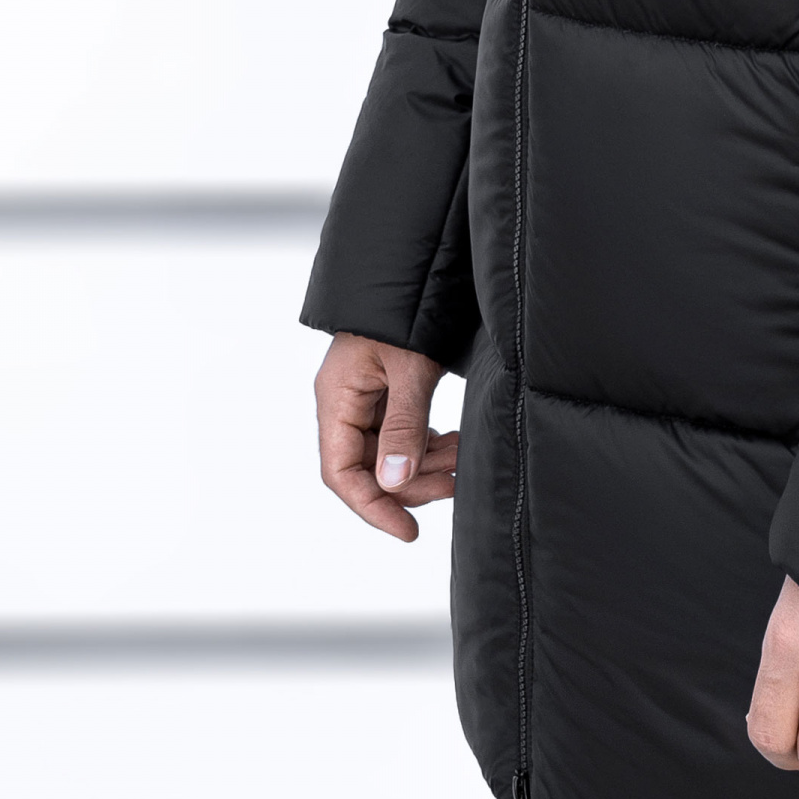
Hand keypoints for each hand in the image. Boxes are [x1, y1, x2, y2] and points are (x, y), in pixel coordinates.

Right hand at [314, 332, 457, 541]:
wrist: (415, 266)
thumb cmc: (404, 311)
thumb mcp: (410, 369)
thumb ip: (403, 426)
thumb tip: (393, 481)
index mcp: (336, 399)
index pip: (341, 473)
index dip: (372, 508)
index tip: (407, 532)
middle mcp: (345, 402)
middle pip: (368, 467)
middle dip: (411, 482)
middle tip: (454, 484)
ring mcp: (366, 397)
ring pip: (389, 451)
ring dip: (425, 463)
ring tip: (462, 462)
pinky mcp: (387, 391)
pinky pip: (401, 431)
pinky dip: (427, 442)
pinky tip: (453, 444)